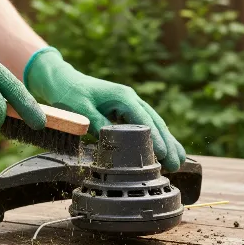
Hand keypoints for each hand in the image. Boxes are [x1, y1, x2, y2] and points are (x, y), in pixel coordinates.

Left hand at [24, 47, 184, 171]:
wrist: (63, 80)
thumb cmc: (69, 93)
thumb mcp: (80, 108)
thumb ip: (96, 122)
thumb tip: (113, 140)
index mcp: (122, 97)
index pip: (144, 120)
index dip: (156, 139)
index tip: (166, 156)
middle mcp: (130, 98)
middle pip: (154, 122)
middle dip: (168, 143)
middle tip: (178, 164)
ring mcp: (129, 103)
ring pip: (153, 122)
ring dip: (166, 140)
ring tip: (180, 159)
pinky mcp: (124, 108)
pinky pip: (144, 123)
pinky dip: (156, 136)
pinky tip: (163, 147)